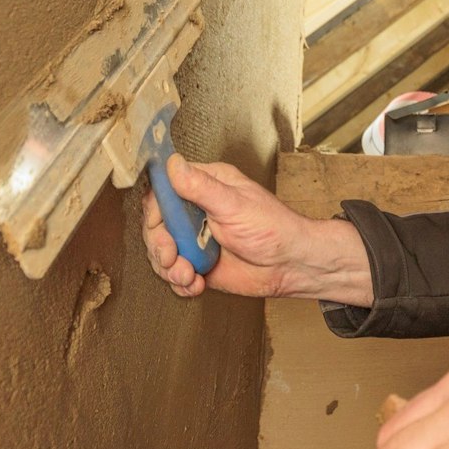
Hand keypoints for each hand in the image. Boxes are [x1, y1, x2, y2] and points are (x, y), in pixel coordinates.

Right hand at [139, 154, 371, 304]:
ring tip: (189, 276)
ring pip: (163, 253)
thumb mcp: (234, 205)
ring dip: (170, 269)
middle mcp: (197, 211)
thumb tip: (173, 163)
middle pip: (157, 226)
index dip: (156, 211)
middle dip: (160, 246)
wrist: (292, 266)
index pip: (164, 191)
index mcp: (205, 186)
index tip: (160, 226)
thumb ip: (200, 187)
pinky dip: (181, 283)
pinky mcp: (200, 264)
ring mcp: (197, 239)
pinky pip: (176, 274)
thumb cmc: (273, 228)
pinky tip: (196, 285)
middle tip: (172, 257)